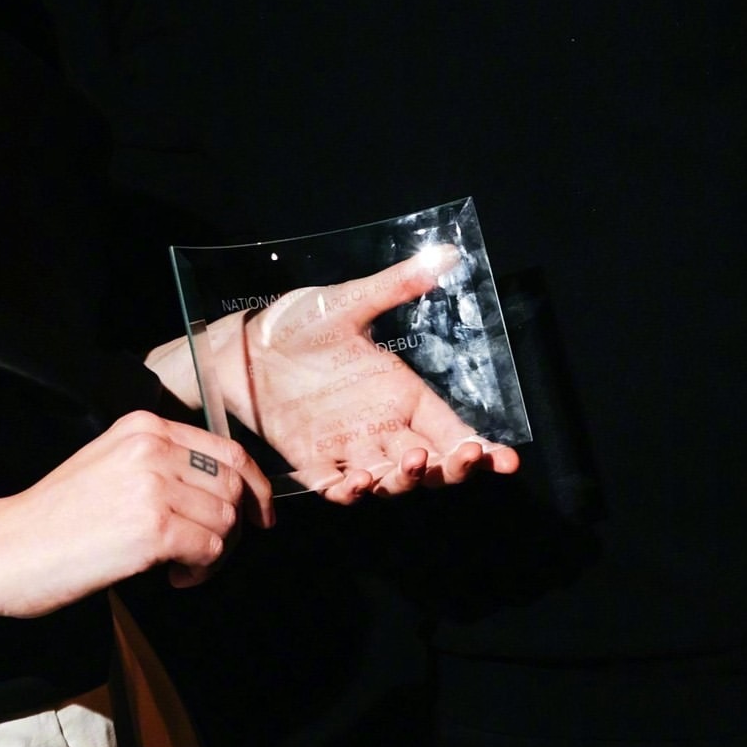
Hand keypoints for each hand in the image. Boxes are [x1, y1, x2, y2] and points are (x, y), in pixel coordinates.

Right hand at [0, 410, 274, 616]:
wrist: (6, 547)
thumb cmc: (51, 519)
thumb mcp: (107, 465)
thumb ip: (159, 465)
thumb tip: (220, 492)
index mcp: (143, 427)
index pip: (227, 449)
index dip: (255, 485)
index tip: (261, 514)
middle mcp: (153, 447)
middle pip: (234, 486)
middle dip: (234, 526)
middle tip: (207, 553)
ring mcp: (154, 486)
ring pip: (226, 520)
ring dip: (214, 552)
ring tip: (179, 566)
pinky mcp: (153, 528)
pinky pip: (210, 549)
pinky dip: (200, 571)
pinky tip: (171, 576)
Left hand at [147, 248, 518, 502]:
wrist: (241, 346)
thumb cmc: (298, 322)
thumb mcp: (349, 301)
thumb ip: (395, 285)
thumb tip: (447, 253)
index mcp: (401, 392)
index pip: (450, 428)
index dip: (478, 447)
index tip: (504, 460)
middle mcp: (382, 426)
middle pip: (431, 463)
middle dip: (451, 468)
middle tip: (460, 460)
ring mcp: (350, 447)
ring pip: (391, 480)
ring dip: (405, 480)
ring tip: (410, 464)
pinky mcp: (313, 461)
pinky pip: (339, 487)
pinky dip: (352, 492)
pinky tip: (357, 483)